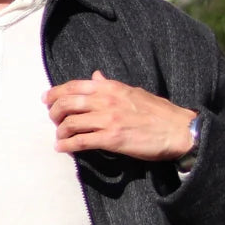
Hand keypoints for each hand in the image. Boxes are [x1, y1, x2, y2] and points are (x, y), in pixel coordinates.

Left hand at [43, 71, 195, 161]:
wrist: (177, 130)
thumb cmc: (158, 112)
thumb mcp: (132, 91)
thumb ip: (110, 85)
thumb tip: (95, 76)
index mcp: (111, 87)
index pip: (74, 86)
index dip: (55, 92)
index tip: (46, 99)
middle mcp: (106, 100)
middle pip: (67, 103)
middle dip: (53, 112)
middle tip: (52, 120)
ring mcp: (108, 120)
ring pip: (70, 123)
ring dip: (60, 131)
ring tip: (59, 137)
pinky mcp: (112, 139)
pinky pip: (81, 142)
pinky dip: (67, 145)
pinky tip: (62, 149)